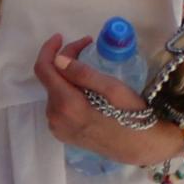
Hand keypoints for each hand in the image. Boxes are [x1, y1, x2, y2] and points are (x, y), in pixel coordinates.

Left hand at [36, 33, 176, 165]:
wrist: (139, 146)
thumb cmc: (132, 114)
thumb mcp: (113, 88)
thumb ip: (82, 73)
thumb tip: (58, 60)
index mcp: (67, 104)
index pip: (44, 69)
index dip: (49, 50)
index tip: (61, 37)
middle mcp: (55, 117)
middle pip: (50, 80)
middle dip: (64, 61)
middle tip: (87, 49)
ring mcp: (57, 127)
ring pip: (54, 92)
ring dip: (67, 78)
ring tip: (90, 72)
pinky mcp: (62, 133)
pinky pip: (58, 106)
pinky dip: (67, 93)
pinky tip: (86, 92)